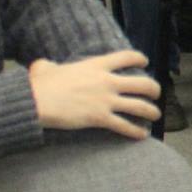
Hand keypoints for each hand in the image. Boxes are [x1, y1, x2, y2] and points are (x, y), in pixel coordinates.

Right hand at [28, 50, 160, 138]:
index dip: (140, 58)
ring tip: (155, 115)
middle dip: (154, 89)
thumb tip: (43, 66)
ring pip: (140, 106)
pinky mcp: (101, 118)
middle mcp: (107, 81)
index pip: (127, 56)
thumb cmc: (39, 84)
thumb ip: (49, 65)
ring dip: (152, 111)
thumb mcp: (44, 67)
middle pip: (143, 83)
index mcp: (97, 65)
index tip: (145, 61)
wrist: (36, 102)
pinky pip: (125, 126)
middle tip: (155, 93)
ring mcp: (106, 100)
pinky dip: (136, 131)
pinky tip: (142, 135)